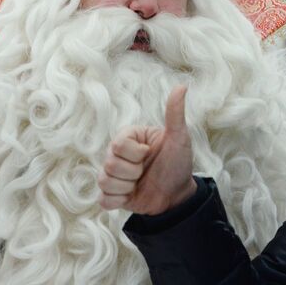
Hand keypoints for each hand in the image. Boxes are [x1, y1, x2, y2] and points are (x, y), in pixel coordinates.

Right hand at [99, 86, 196, 214]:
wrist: (177, 195)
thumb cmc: (177, 163)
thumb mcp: (179, 138)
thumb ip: (175, 113)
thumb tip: (182, 86)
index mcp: (128, 137)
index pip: (118, 145)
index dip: (136, 154)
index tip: (149, 153)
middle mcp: (116, 154)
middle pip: (110, 163)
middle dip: (133, 172)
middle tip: (145, 171)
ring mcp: (112, 174)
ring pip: (105, 181)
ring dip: (127, 187)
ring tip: (139, 183)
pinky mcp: (111, 194)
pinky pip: (103, 200)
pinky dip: (119, 201)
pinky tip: (131, 196)